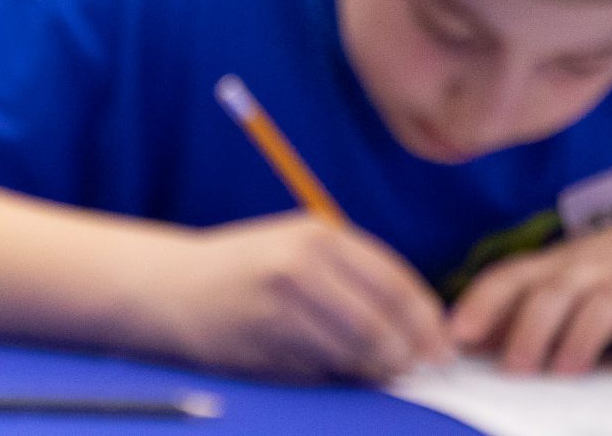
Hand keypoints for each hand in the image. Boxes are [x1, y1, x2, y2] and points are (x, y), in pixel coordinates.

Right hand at [159, 213, 450, 383]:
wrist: (170, 286)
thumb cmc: (245, 271)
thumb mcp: (299, 249)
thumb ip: (356, 277)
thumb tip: (422, 330)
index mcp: (317, 234)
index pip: (397, 284)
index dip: (428, 324)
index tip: (441, 349)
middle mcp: (300, 263)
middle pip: (383, 325)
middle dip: (405, 355)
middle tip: (410, 369)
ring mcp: (280, 303)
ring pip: (357, 353)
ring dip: (374, 371)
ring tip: (370, 371)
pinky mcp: (264, 339)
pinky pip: (323, 371)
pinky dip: (335, 377)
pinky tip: (324, 367)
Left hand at [447, 217, 611, 378]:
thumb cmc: (611, 273)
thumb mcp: (563, 282)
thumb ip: (517, 309)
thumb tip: (462, 343)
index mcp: (556, 266)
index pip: (511, 278)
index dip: (482, 304)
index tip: (456, 335)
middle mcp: (593, 268)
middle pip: (554, 293)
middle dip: (530, 329)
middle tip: (513, 368)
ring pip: (605, 304)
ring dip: (582, 337)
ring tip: (566, 370)